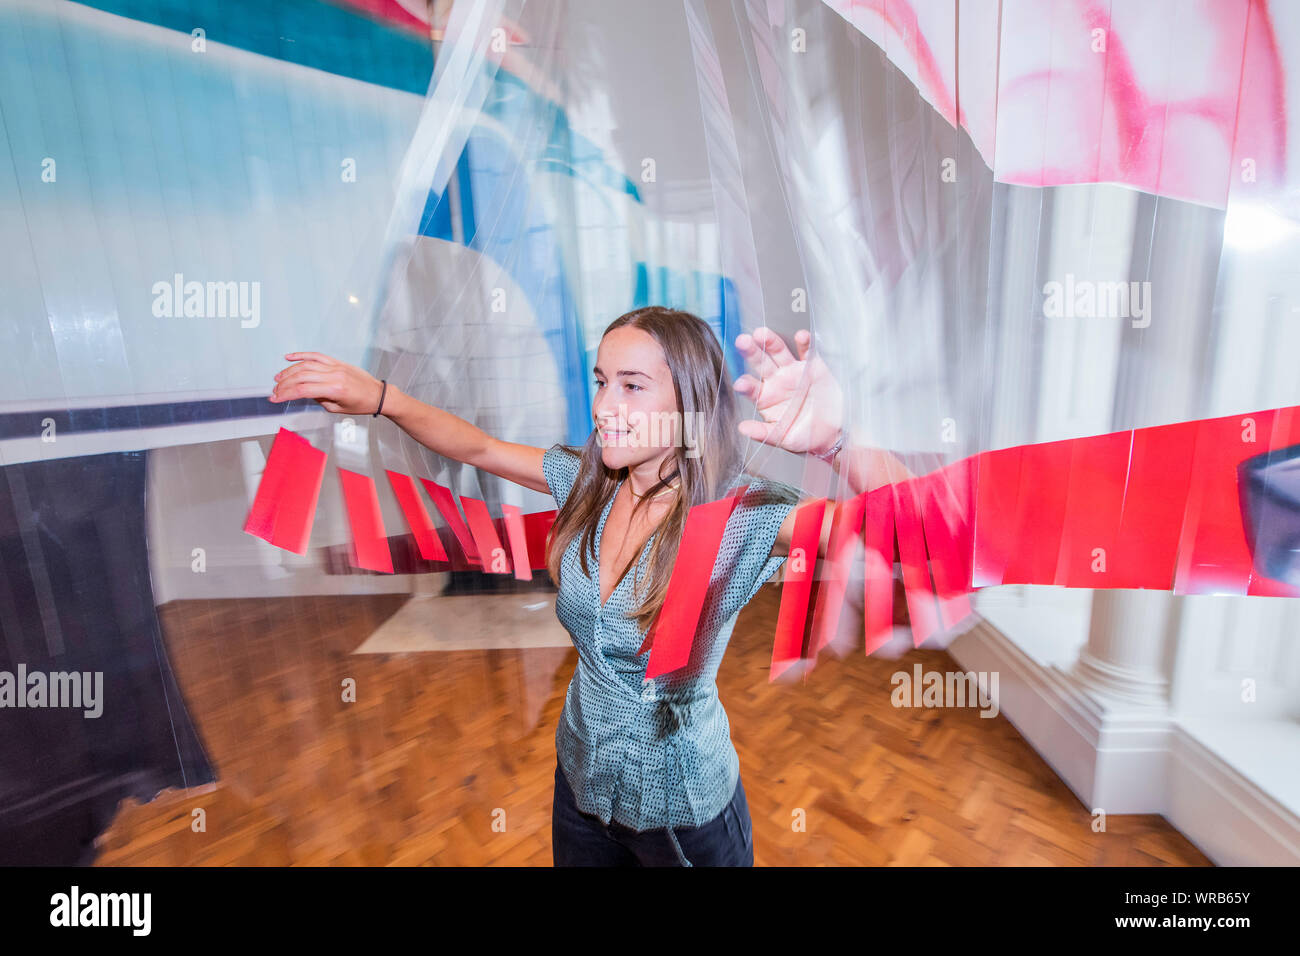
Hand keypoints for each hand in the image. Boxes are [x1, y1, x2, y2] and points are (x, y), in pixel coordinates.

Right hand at [269, 352, 385, 415]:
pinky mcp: (337, 361)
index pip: (303, 390)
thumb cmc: (361, 404)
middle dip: (284, 384)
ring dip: (289, 371)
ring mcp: (335, 366)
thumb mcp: (337, 409)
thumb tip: (304, 392)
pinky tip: (289, 357)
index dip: (286, 394)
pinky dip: (301, 355)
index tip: (275, 399)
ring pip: (306, 364)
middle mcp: (334, 375)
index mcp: (335, 389)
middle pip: (301, 376)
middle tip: (274, 391)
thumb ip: (318, 400)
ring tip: (278, 378)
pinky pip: (316, 355)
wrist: (378, 394)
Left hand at [732, 328, 842, 455]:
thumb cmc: (806, 437)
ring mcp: (794, 372)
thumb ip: (762, 432)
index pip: (752, 388)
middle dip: (751, 352)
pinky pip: (807, 352)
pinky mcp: (813, 366)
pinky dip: (805, 343)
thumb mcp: (783, 438)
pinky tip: (800, 336)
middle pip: (761, 364)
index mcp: (766, 398)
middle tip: (742, 342)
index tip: (741, 384)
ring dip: (771, 342)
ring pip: (780, 353)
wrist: (833, 434)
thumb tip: (742, 428)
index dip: (746, 385)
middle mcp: (777, 381)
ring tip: (762, 334)